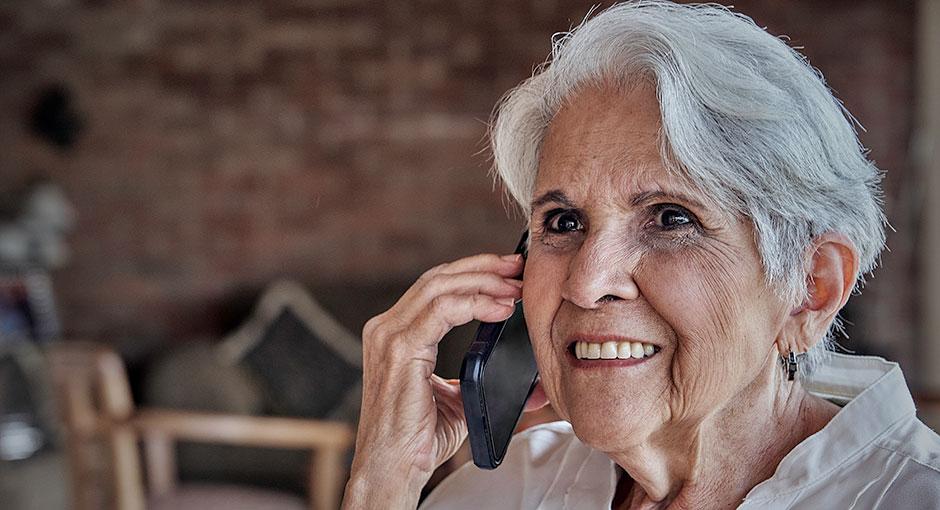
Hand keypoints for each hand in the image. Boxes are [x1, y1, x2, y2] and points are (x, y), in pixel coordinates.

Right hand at [343, 253, 523, 507]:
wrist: (393, 470)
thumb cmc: (418, 439)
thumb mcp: (457, 399)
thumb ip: (482, 379)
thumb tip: (531, 382)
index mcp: (396, 333)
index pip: (435, 288)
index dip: (472, 274)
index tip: (508, 273)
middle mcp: (386, 328)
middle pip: (437, 278)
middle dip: (481, 268)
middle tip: (518, 267)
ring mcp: (388, 337)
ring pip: (439, 287)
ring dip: (483, 282)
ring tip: (515, 288)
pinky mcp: (399, 350)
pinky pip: (441, 311)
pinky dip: (475, 303)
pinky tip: (501, 309)